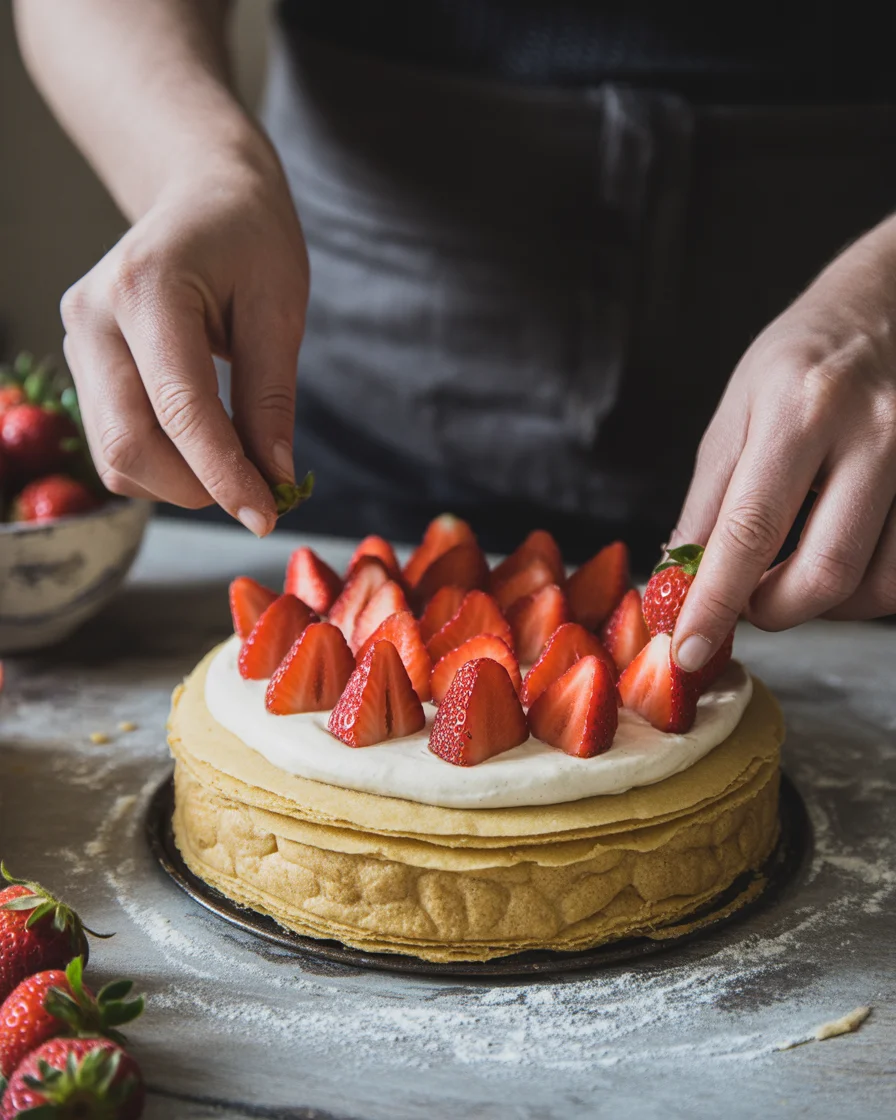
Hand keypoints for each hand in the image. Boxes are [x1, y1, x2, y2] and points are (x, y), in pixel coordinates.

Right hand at [60, 145, 308, 535]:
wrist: (201, 194)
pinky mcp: (81, 362)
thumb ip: (271, 397)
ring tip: (236, 460)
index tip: (267, 517)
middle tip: (260, 492)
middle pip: (129, 444)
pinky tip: (203, 445)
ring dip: (178, 482)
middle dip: (197, 487)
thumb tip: (274, 479)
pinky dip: (161, 465)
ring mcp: (76, 339)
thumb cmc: (250, 239)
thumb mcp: (279, 308)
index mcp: (147, 288)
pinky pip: (112, 442)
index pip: (180, 409)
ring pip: (114, 455)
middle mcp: (93, 315)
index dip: (224, 475)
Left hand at [670, 216, 895, 670]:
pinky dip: (860, 589)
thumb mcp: (736, 413)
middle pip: (823, 575)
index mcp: (801, 411)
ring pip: (873, 588)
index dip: (714, 602)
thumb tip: (678, 581)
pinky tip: (835, 556)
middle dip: (771, 611)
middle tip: (745, 601)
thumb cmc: (800, 361)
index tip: (685, 650)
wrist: (890, 308)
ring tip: (790, 569)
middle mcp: (875, 436)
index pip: (750, 531)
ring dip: (818, 604)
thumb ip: (709, 501)